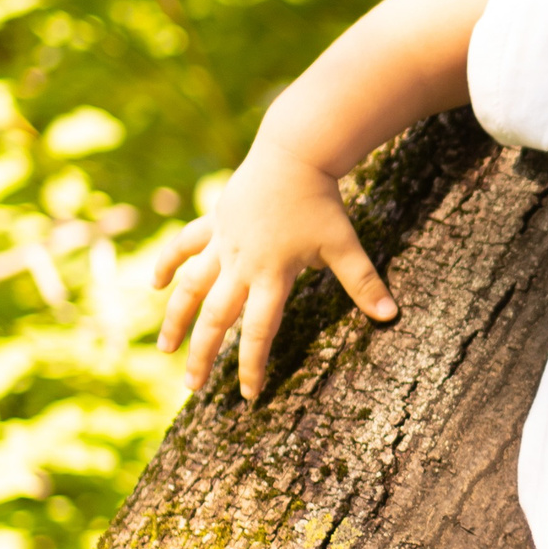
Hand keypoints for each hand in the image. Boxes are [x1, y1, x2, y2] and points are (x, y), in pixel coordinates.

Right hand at [152, 143, 397, 399]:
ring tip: (165, 349)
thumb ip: (363, 282)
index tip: (248, 395)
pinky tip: (156, 285)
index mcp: (272, 274)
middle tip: (193, 389)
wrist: (294, 153)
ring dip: (176, 319)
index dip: (252, 364)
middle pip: (216, 318)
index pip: (259, 330)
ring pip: (190, 287)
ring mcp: (222, 242)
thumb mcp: (345, 244)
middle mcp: (240, 263)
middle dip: (204, 355)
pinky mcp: (213, 222)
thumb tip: (392, 315)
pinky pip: (184, 245)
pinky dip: (169, 263)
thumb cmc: (322, 202)